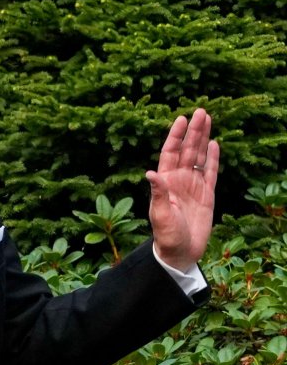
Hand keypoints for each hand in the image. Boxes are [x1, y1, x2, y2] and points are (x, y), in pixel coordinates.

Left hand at [147, 108, 219, 268]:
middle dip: (193, 131)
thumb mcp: (160, 214)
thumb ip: (158, 193)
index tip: (181, 119)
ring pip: (200, 157)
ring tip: (208, 119)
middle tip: (201, 111)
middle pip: (188, 150)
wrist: (180, 253)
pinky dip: (213, 158)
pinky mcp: (207, 195)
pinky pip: (211, 172)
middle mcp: (179, 181)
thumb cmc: (166, 236)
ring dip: (203, 139)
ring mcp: (194, 186)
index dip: (175, 136)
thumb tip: (150, 173)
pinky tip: (214, 144)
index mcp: (166, 183)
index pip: (170, 153)